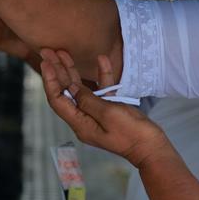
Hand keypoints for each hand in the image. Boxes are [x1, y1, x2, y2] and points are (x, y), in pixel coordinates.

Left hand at [39, 48, 172, 167]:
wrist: (152, 147)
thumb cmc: (131, 133)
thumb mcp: (108, 114)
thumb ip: (88, 100)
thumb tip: (72, 88)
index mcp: (80, 124)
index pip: (57, 100)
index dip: (50, 80)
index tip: (46, 63)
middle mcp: (85, 119)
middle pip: (66, 92)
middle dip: (57, 71)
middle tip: (48, 52)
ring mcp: (97, 114)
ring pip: (81, 89)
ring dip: (73, 71)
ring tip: (64, 52)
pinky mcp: (110, 109)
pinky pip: (101, 90)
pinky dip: (101, 75)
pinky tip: (101, 59)